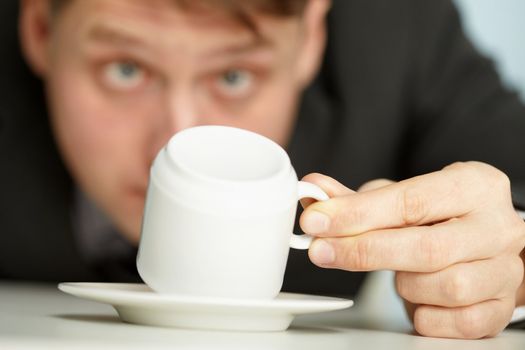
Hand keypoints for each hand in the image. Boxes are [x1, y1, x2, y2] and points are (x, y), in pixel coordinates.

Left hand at [300, 162, 524, 338]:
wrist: (482, 243)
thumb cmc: (438, 217)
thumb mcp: (401, 197)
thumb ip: (356, 198)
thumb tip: (314, 190)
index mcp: (474, 185)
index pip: (410, 201)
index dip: (357, 214)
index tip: (316, 222)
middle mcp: (497, 226)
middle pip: (426, 247)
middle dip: (363, 252)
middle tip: (321, 252)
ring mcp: (505, 269)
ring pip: (443, 287)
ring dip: (405, 284)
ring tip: (398, 273)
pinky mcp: (501, 307)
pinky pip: (457, 322)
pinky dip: (426, 314)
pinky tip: (418, 299)